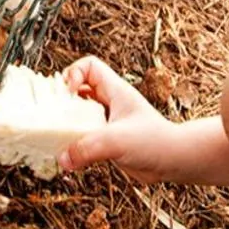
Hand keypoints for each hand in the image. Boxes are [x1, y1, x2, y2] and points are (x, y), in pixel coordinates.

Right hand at [55, 56, 183, 184]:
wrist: (174, 162)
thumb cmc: (155, 142)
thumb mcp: (117, 140)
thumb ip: (88, 147)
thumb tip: (63, 158)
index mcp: (115, 91)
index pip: (89, 66)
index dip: (73, 73)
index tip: (69, 93)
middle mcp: (110, 103)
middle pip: (78, 89)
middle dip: (64, 99)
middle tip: (55, 113)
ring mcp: (108, 121)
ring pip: (80, 114)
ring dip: (67, 123)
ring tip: (58, 135)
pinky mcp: (107, 139)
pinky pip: (84, 135)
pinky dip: (74, 142)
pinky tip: (71, 154)